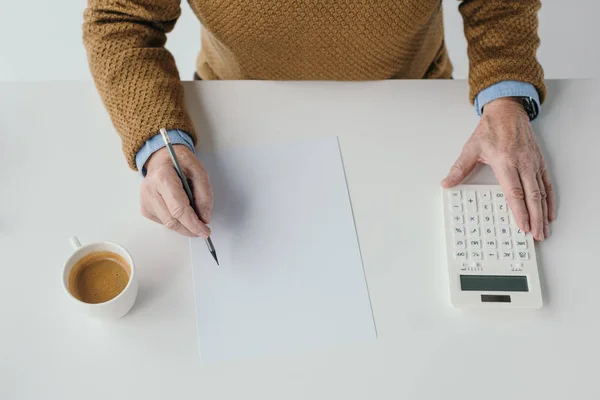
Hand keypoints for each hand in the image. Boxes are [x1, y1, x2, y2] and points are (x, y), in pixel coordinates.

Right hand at [140, 145, 212, 237]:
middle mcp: (150, 189)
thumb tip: (204, 218)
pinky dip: (176, 221)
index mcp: (163, 177)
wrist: (162, 159)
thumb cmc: (180, 163)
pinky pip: (163, 222)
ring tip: (195, 221)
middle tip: (203, 230)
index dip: (193, 223)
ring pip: (167, 223)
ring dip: (184, 227)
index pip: (178, 208)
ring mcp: (145, 200)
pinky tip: (181, 213)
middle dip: (190, 229)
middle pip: (172, 220)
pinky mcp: (145, 208)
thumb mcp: (199, 171)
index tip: (204, 231)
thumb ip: (204, 194)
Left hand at [442, 97, 555, 240]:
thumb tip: (446, 183)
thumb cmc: (490, 129)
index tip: (523, 226)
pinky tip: (549, 212)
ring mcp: (533, 163)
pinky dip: (549, 200)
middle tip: (536, 236)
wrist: (507, 111)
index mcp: (505, 162)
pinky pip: (547, 183)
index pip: (514, 192)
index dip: (519, 211)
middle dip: (535, 218)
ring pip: (541, 193)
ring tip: (544, 230)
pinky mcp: (539, 162)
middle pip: (532, 196)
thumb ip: (459, 168)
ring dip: (543, 213)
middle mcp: (522, 163)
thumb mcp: (470, 148)